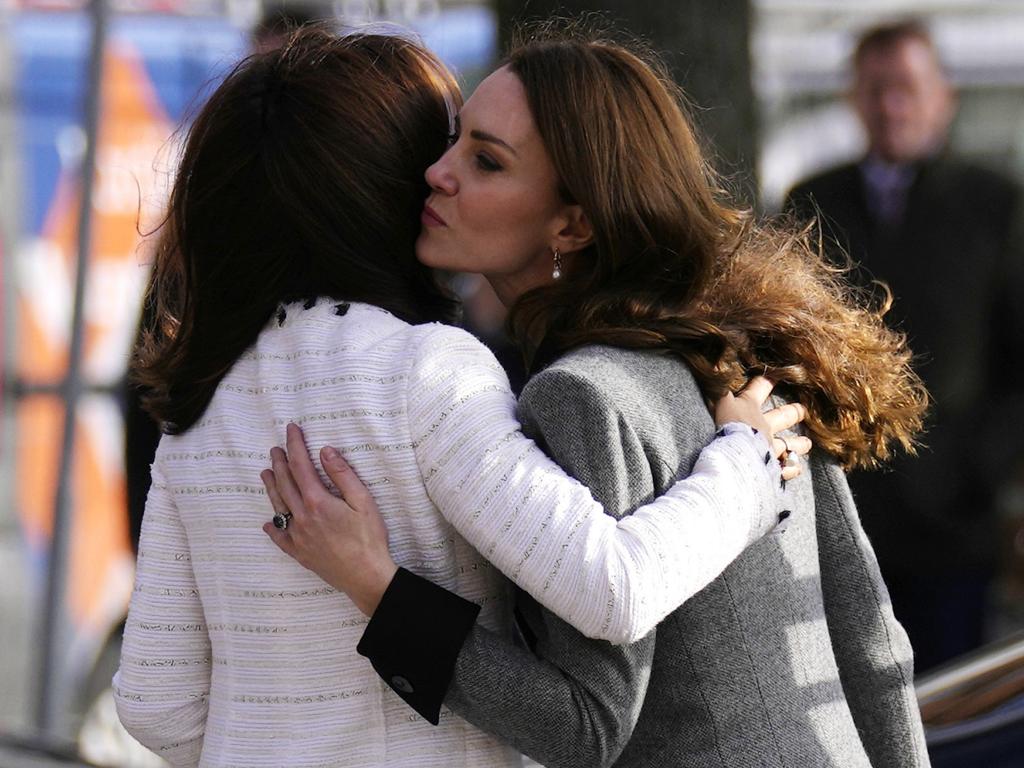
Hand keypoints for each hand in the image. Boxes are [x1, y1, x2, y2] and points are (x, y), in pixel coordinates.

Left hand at [261, 423, 397, 615]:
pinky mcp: (300, 553)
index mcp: (318, 501)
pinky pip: (280, 538)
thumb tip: (325, 451)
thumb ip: (343, 475)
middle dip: (280, 463)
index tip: (291, 430)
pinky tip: (268, 523)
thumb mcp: (363, 501)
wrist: (366, 577)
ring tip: (266, 473)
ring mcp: (298, 536)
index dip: (295, 445)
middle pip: (285, 484)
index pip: (301, 466)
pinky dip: (273, 527)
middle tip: (276, 449)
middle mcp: (302, 517)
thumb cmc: (369, 539)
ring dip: (271, 487)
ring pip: (278, 506)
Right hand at [713, 376, 811, 480]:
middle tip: (802, 409)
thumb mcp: (720, 402)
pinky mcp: (773, 467)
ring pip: (790, 445)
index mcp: (750, 408)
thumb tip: (719, 361)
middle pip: (783, 416)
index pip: (760, 388)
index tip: (778, 372)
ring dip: (799, 443)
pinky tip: (795, 467)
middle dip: (794, 412)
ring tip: (807, 443)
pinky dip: (792, 467)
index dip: (768, 379)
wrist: (735, 456)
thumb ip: (719, 386)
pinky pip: (787, 468)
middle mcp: (764, 426)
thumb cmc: (727, 426)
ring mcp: (771, 447)